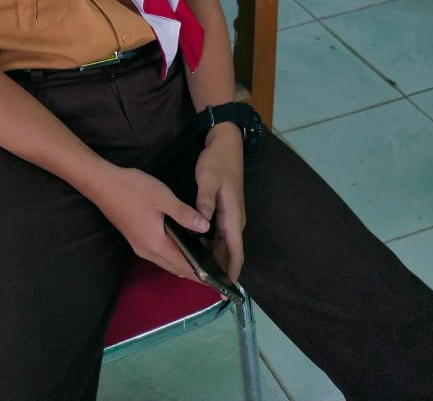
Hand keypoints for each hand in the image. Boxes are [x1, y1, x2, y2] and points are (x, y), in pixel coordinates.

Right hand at [86, 163, 210, 283]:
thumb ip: (184, 214)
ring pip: (167, 262)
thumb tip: (205, 227)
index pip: (185, 267)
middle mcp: (148, 252)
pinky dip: (174, 255)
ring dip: (184, 264)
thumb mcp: (162, 197)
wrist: (101, 184)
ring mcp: (140, 247)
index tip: (221, 280)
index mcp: (157, 245)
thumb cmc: (133, 189)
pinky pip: (160, 255)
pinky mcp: (135, 239)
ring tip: (204, 258)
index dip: (204, 275)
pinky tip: (182, 245)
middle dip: (196, 272)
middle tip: (217, 269)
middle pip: (177, 268)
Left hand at [194, 125, 245, 281]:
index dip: (231, 271)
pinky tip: (196, 249)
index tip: (225, 289)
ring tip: (198, 271)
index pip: (236, 251)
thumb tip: (202, 223)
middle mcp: (234, 220)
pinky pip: (219, 234)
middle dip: (220, 268)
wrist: (226, 143)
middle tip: (204, 284)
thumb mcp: (208, 178)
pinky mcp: (224, 211)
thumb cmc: (218, 162)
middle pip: (229, 251)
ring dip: (214, 257)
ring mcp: (230, 216)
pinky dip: (211, 245)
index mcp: (233, 216)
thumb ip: (205, 200)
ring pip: (224, 244)